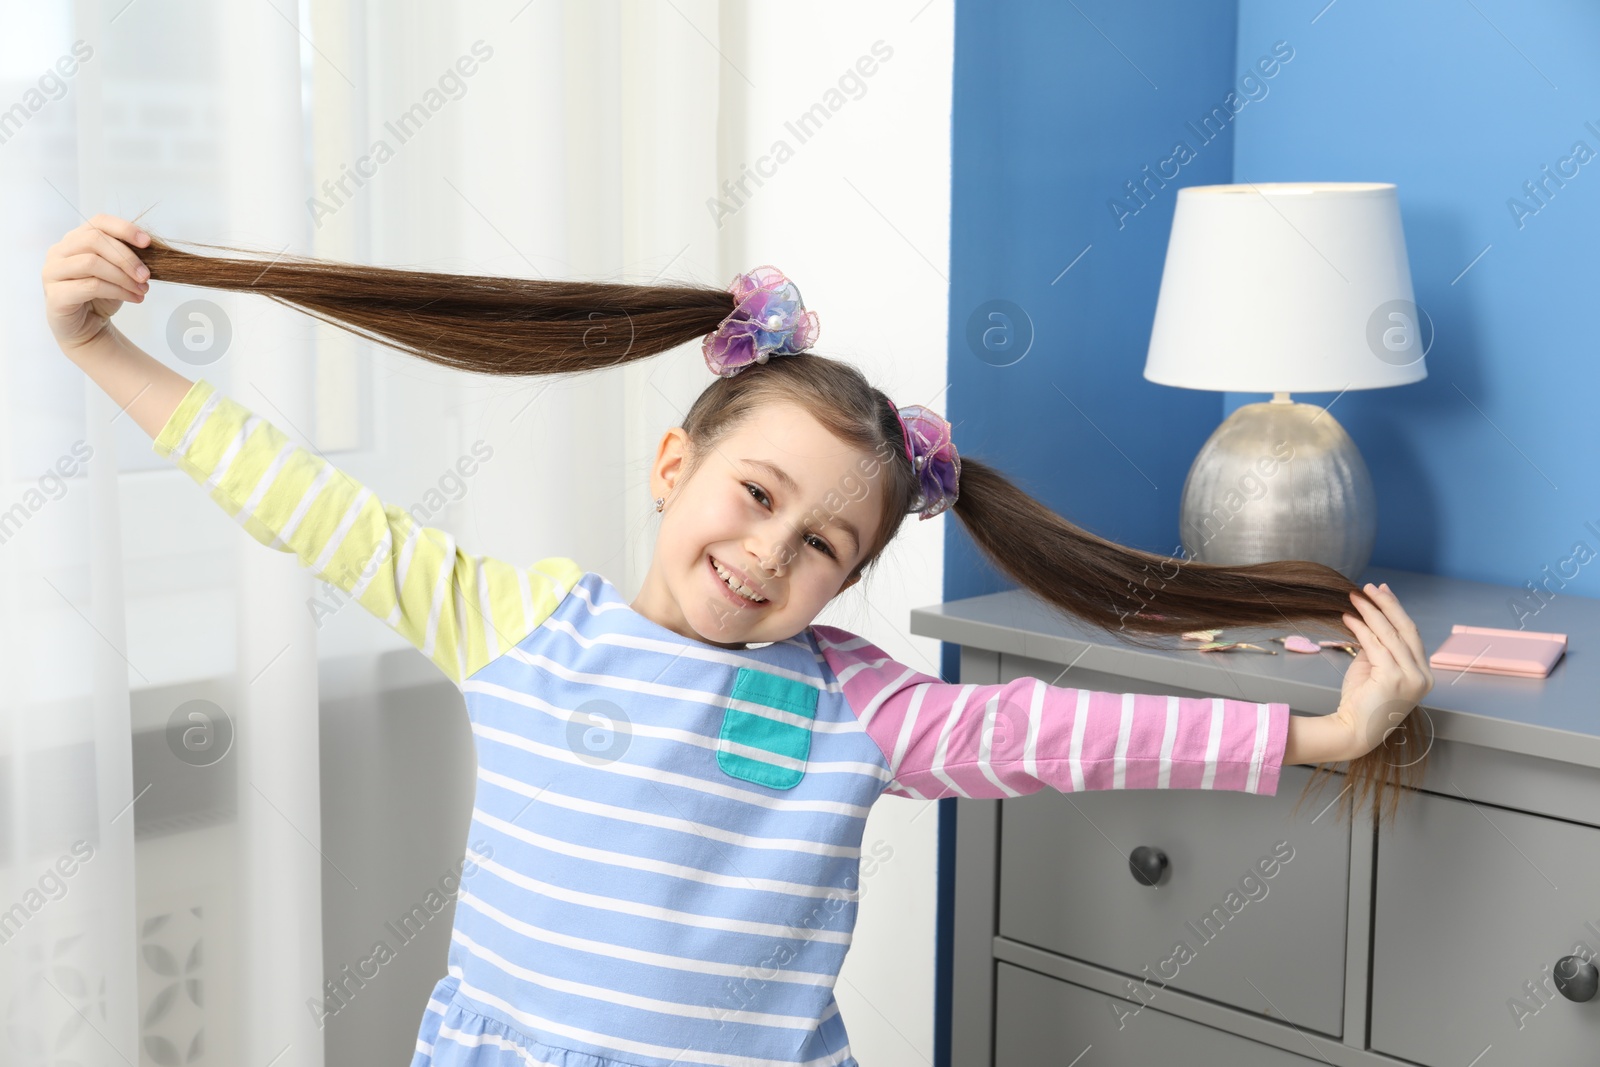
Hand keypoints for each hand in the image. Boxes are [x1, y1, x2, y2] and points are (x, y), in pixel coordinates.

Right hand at [42, 214, 151, 352]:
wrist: (87, 328)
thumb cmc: (101, 296)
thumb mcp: (117, 272)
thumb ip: (126, 258)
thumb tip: (151, 251)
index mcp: (75, 240)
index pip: (99, 222)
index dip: (124, 228)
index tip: (147, 242)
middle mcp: (59, 251)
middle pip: (95, 240)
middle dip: (127, 258)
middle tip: (147, 276)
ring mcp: (53, 272)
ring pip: (91, 263)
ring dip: (123, 277)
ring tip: (143, 290)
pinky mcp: (56, 295)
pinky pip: (90, 286)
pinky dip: (117, 291)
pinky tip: (134, 298)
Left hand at [1330, 582, 1435, 760]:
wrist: (1353, 731)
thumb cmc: (1361, 701)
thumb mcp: (1374, 668)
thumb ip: (1379, 647)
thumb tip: (1371, 619)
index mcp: (1422, 673)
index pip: (1411, 634)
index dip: (1396, 610)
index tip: (1382, 591)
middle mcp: (1422, 675)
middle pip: (1406, 630)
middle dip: (1387, 604)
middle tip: (1370, 587)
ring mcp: (1411, 678)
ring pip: (1391, 635)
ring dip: (1371, 612)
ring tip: (1355, 597)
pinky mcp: (1394, 679)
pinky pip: (1376, 646)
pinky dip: (1362, 628)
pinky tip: (1349, 617)